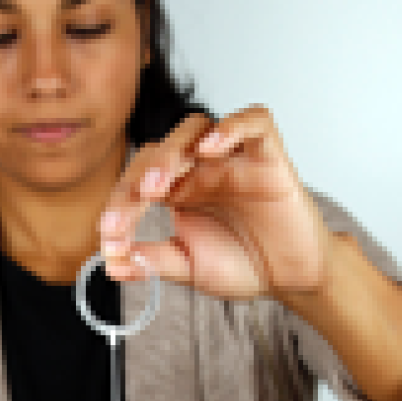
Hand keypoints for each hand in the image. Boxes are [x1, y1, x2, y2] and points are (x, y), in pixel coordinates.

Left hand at [97, 107, 334, 299]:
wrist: (292, 277)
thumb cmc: (246, 264)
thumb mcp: (189, 267)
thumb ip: (154, 262)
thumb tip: (113, 264)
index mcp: (177, 191)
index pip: (137, 181)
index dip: (118, 206)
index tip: (109, 239)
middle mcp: (201, 168)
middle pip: (159, 150)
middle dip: (136, 179)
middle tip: (126, 213)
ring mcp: (233, 158)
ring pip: (196, 128)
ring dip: (171, 151)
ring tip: (157, 185)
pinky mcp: (268, 155)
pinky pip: (253, 122)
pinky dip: (231, 127)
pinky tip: (210, 148)